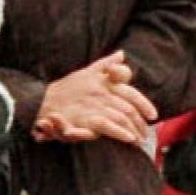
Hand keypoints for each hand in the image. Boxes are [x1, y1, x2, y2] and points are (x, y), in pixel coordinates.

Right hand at [35, 51, 155, 144]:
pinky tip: (129, 139)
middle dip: (140, 123)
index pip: (131, 92)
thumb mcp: (86, 72)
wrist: (42, 100)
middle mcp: (102, 91)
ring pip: (122, 117)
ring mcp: (94, 104)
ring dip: (134, 130)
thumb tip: (121, 54)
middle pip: (129, 108)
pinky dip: (120, 133)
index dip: (144, 105)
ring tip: (140, 140)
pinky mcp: (86, 117)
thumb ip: (106, 65)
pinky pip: (108, 125)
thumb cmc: (67, 88)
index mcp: (104, 81)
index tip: (153, 116)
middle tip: (147, 134)